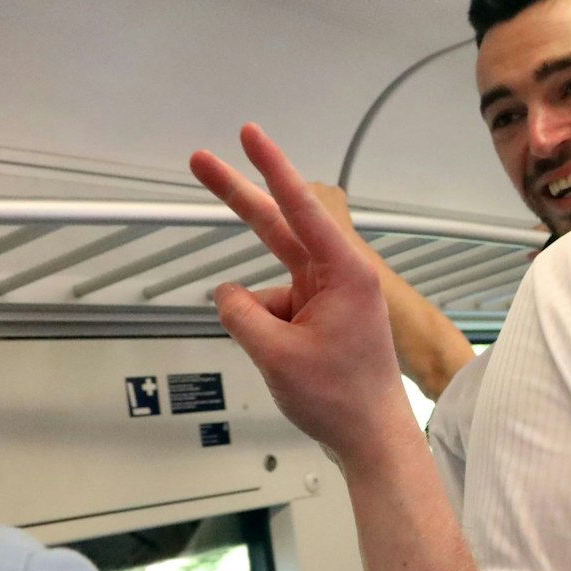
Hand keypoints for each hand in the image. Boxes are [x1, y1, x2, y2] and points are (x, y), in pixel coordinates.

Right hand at [190, 124, 419, 468]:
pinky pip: (274, 312)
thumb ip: (240, 314)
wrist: (372, 437)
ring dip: (261, 322)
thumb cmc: (340, 396)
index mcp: (343, 271)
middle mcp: (337, 274)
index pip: (299, 208)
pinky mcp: (318, 315)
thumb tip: (227, 292)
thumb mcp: (276, 354)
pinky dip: (267, 335)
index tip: (249, 134)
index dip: (270, 168)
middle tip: (199, 160)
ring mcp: (326, 295)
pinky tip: (290, 366)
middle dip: (238, 197)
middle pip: (277, 227)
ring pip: (269, 286)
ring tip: (294, 364)